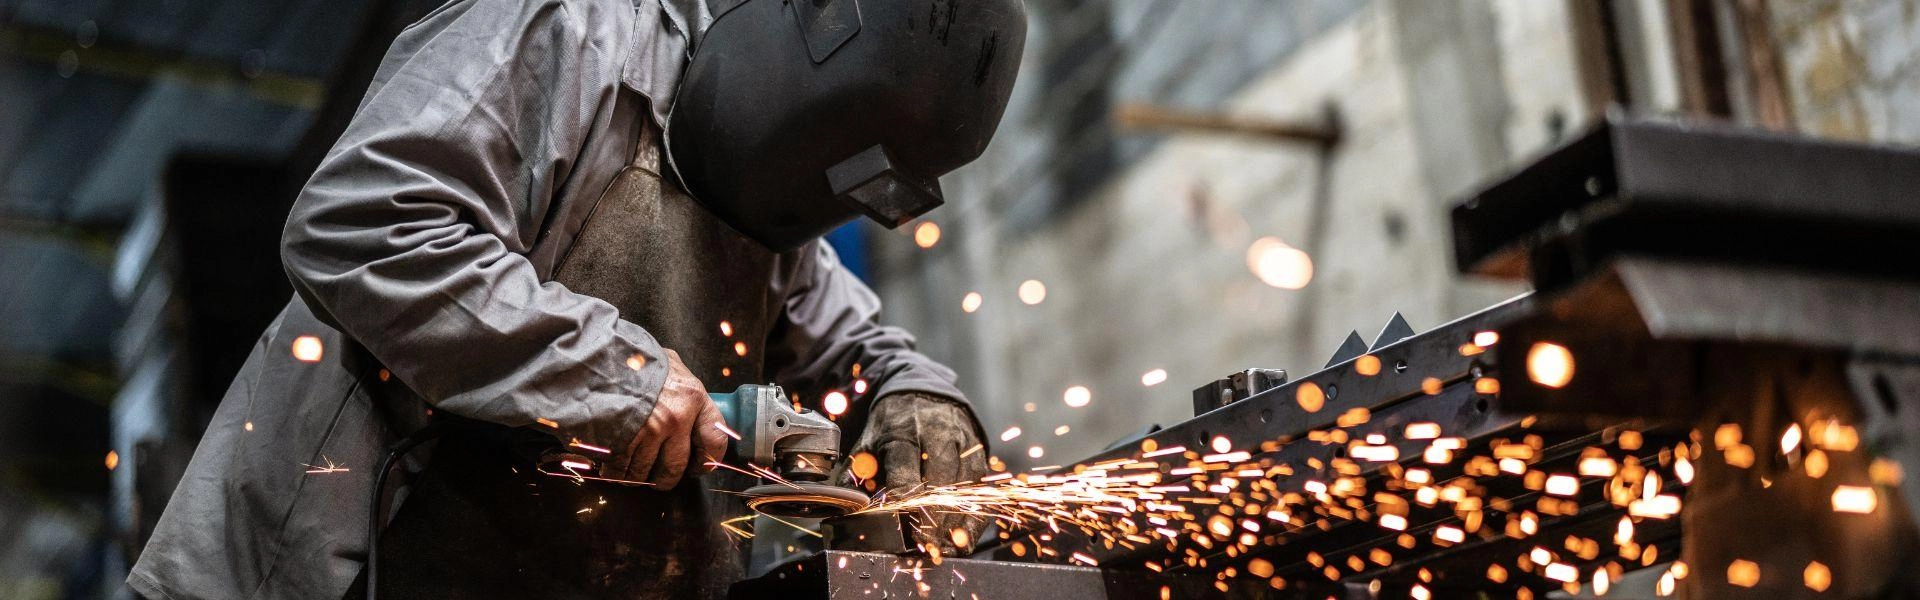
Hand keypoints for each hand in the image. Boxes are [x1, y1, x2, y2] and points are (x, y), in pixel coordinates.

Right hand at [618, 349, 726, 487]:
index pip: (714, 440)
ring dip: (637, 476)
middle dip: (666, 478)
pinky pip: (620, 472)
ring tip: (630, 467)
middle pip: (676, 468)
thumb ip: (682, 389)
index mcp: (692, 397)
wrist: (593, 353)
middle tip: (658, 476)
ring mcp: (646, 432)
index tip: (698, 467)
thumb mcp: (669, 365)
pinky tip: (611, 463)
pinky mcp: (619, 442)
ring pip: (645, 474)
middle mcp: (674, 418)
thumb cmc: (632, 357)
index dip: (708, 461)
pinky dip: (614, 473)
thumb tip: (690, 405)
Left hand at [837, 392, 989, 555]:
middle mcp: (936, 434)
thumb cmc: (893, 423)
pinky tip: (966, 537)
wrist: (923, 388)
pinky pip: (980, 486)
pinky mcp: (978, 450)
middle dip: (935, 516)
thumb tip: (844, 506)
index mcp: (902, 432)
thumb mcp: (869, 440)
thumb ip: (857, 473)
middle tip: (927, 545)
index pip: (905, 469)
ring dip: (957, 520)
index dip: (906, 500)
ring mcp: (960, 441)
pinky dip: (975, 513)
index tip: (905, 527)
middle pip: (940, 479)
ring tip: (947, 547)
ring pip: (964, 484)